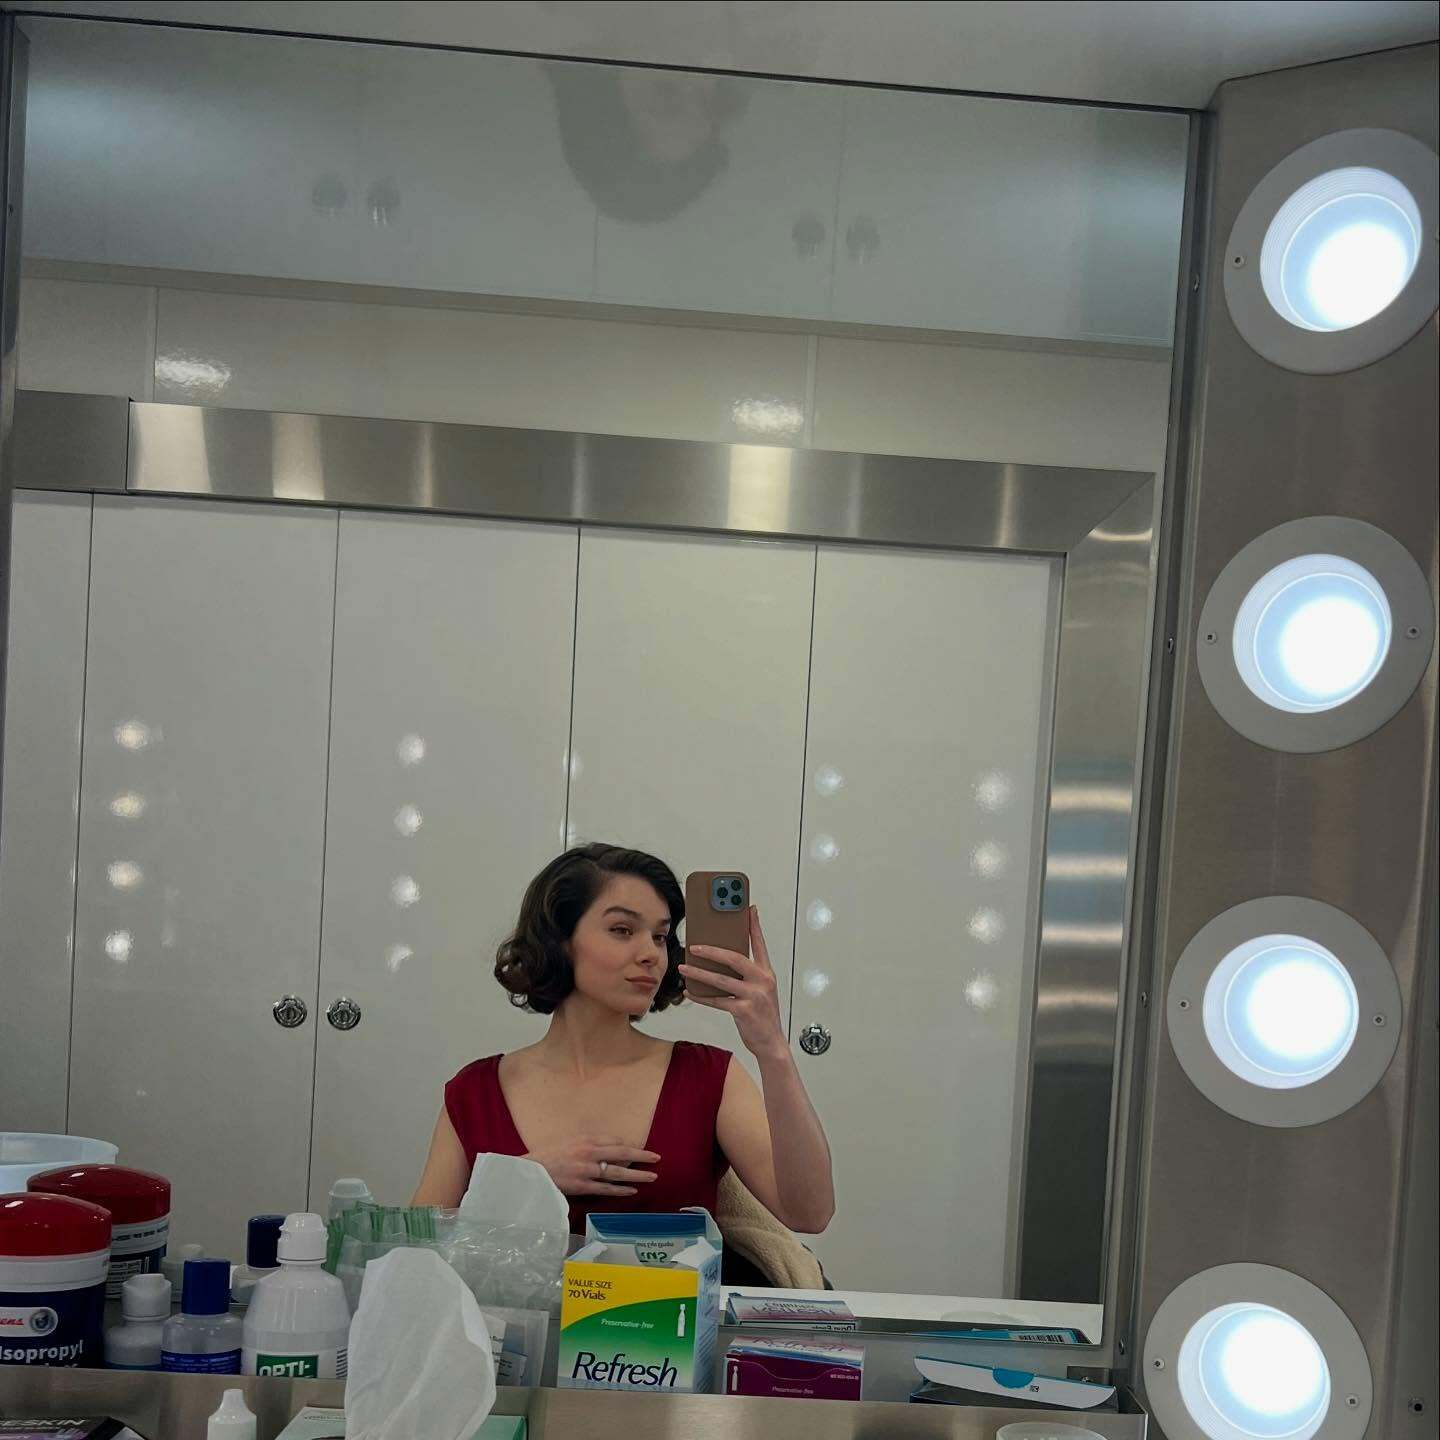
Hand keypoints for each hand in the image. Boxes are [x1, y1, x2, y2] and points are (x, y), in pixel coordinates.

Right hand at [524, 1136, 660, 1197]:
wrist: (531, 1171)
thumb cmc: (548, 1155)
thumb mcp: (569, 1141)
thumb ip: (588, 1143)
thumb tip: (608, 1146)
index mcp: (585, 1139)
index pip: (614, 1141)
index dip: (630, 1145)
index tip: (641, 1149)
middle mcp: (589, 1152)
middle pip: (621, 1153)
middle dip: (641, 1156)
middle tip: (656, 1158)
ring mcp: (586, 1170)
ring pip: (617, 1172)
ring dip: (636, 1175)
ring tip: (651, 1177)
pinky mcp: (582, 1186)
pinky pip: (605, 1188)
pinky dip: (620, 1189)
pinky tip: (631, 1190)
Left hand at [680, 906, 786, 1061]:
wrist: (772, 1042)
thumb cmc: (763, 1014)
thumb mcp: (761, 989)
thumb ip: (747, 974)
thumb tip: (722, 959)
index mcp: (766, 972)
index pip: (759, 943)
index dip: (754, 925)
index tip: (749, 908)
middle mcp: (762, 980)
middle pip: (734, 958)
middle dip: (712, 950)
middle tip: (694, 946)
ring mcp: (754, 996)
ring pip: (721, 980)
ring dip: (699, 973)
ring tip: (684, 967)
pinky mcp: (743, 1011)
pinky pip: (717, 1000)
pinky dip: (701, 996)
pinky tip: (690, 991)